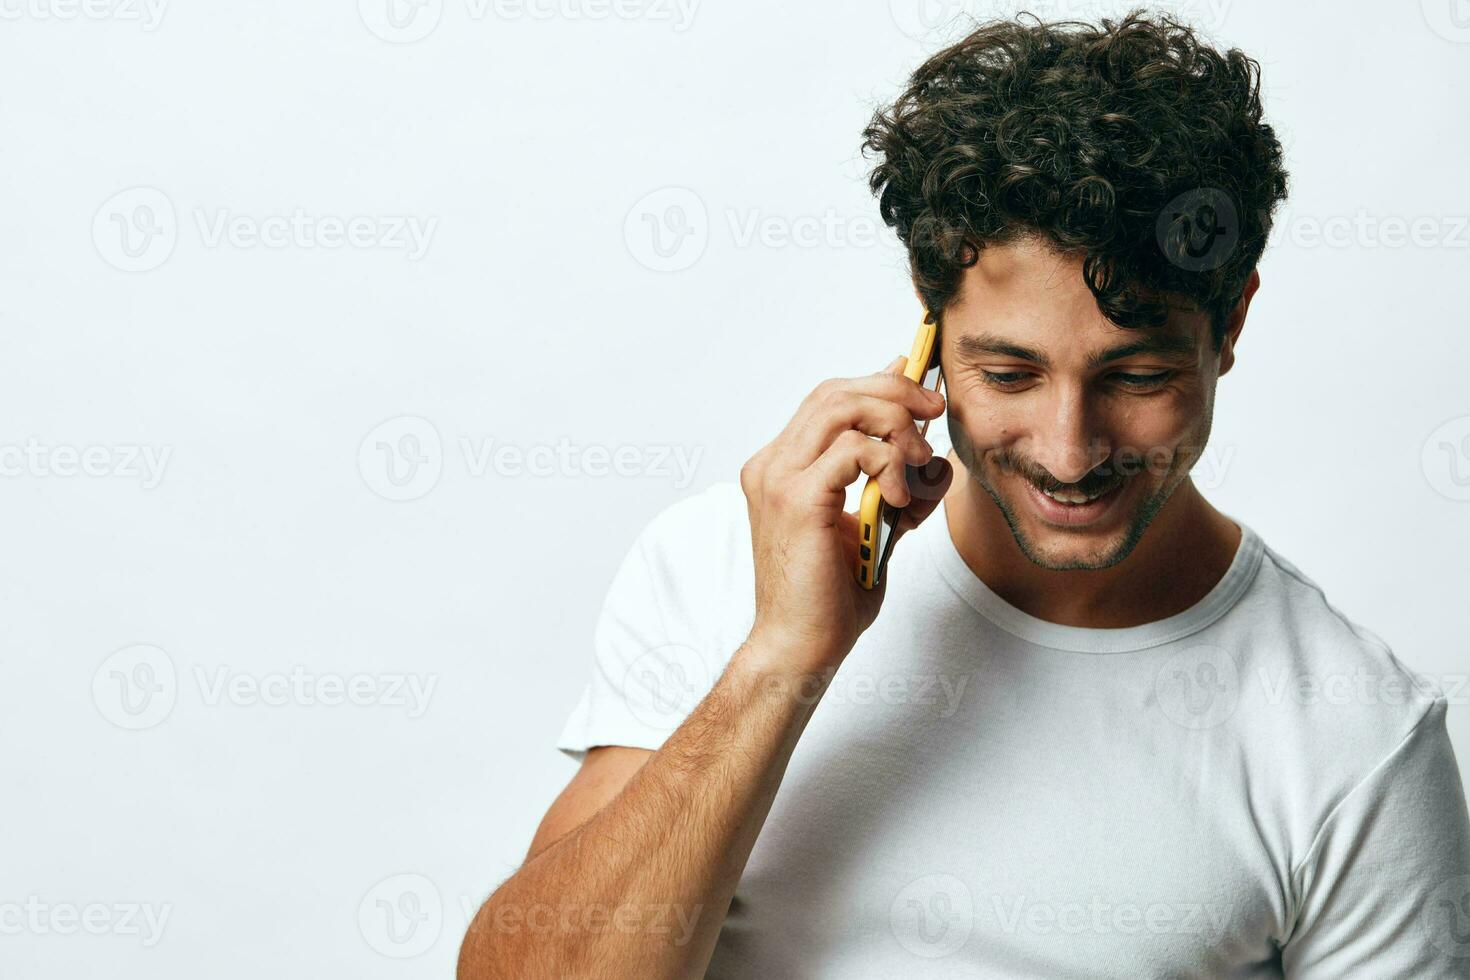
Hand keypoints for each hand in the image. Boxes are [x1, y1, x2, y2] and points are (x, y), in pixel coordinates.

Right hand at [738, 355, 952, 675]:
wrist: (800, 647)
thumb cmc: (831, 596)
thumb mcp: (876, 523)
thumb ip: (893, 480)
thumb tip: (928, 443)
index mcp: (780, 467)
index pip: (829, 400)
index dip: (878, 383)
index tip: (922, 390)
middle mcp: (772, 465)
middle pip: (836, 392)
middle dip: (895, 392)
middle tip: (933, 413)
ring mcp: (778, 479)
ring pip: (843, 408)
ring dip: (894, 424)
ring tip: (917, 459)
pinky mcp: (797, 499)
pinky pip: (853, 450)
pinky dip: (888, 463)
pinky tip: (898, 496)